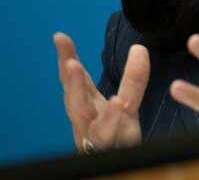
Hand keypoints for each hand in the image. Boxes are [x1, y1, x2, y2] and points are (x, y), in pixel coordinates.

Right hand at [53, 32, 148, 152]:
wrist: (118, 161)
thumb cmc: (116, 133)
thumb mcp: (126, 103)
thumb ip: (132, 78)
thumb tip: (139, 48)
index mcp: (87, 104)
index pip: (74, 79)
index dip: (67, 58)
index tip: (60, 36)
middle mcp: (86, 119)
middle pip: (74, 98)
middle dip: (71, 80)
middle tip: (70, 61)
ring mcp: (94, 135)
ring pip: (85, 117)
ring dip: (81, 96)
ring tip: (78, 72)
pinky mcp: (108, 149)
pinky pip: (107, 136)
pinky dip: (110, 121)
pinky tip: (117, 105)